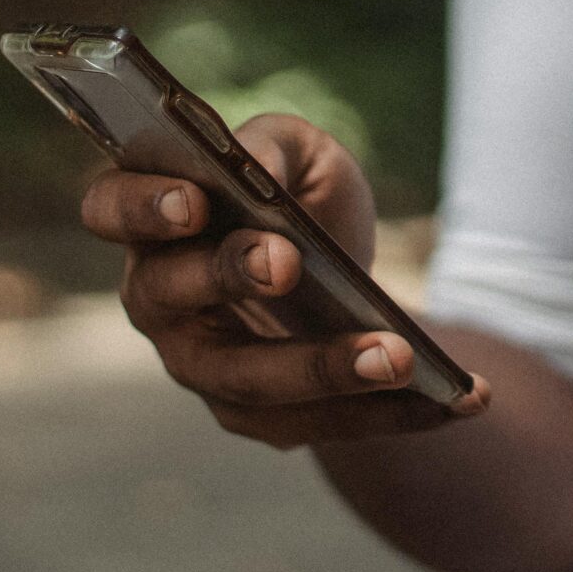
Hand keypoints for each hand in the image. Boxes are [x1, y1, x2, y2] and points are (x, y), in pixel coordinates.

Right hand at [80, 112, 486, 447]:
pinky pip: (317, 424)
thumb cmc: (303, 197)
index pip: (110, 211)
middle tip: (287, 262)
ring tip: (399, 355)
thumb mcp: (301, 153)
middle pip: (170, 297)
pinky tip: (462, 399)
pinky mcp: (259, 416)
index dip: (142, 207)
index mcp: (152, 222)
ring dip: (323, 369)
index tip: (196, 199)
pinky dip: (391, 413)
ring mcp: (203, 366)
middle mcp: (160, 299)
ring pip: (246, 381)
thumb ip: (274, 148)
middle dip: (229, 277)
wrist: (345, 270)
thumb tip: (258, 173)